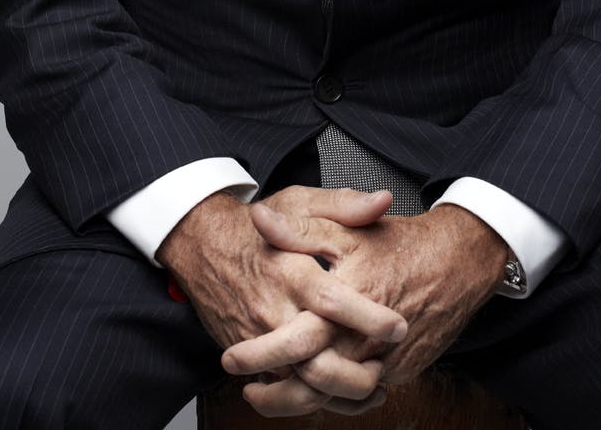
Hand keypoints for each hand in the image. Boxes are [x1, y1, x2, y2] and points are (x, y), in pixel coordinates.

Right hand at [157, 186, 407, 415]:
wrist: (201, 247)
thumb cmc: (256, 227)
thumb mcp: (298, 203)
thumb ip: (343, 205)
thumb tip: (383, 200)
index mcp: (290, 270)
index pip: (330, 301)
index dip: (367, 318)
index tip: (399, 327)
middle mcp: (273, 308)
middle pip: (315, 357)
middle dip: (356, 375)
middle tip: (388, 368)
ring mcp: (258, 338)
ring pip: (300, 383)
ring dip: (340, 393)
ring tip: (375, 385)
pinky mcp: (249, 356)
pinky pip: (283, 390)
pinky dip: (314, 398)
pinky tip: (343, 392)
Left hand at [223, 201, 508, 401]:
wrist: (457, 262)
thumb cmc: (398, 242)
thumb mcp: (345, 226)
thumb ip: (300, 228)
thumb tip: (258, 217)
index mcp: (347, 299)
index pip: (297, 340)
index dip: (260, 354)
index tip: (230, 359)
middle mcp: (365, 337)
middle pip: (312, 381)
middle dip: (274, 393)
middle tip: (245, 387)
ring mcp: (384, 359)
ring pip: (334, 398)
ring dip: (298, 403)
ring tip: (268, 396)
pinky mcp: (397, 371)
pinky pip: (358, 396)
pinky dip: (331, 399)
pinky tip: (310, 391)